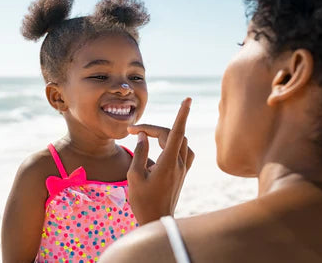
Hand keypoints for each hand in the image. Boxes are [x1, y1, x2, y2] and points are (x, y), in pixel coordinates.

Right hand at [126, 98, 193, 224]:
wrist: (157, 221)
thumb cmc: (142, 201)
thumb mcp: (134, 176)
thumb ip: (139, 153)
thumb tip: (143, 135)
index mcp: (167, 164)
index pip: (177, 133)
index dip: (182, 114)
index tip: (187, 99)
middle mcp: (179, 164)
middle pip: (173, 135)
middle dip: (154, 128)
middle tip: (134, 131)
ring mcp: (183, 169)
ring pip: (181, 142)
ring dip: (166, 134)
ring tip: (149, 137)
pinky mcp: (182, 174)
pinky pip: (184, 151)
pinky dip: (175, 144)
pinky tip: (163, 147)